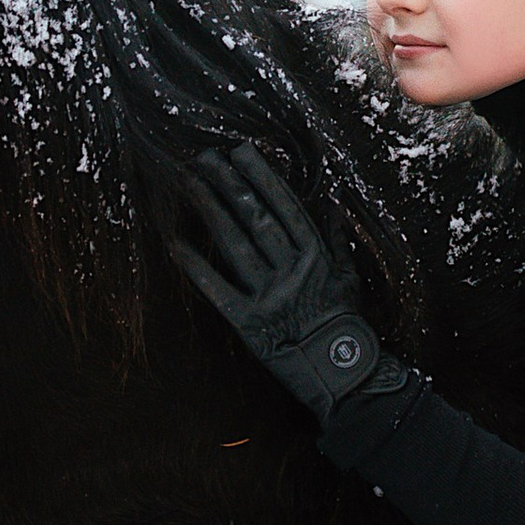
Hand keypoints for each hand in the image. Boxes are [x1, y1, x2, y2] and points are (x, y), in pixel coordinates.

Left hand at [171, 145, 399, 425]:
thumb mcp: (349, 275)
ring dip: (209, 209)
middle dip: (229, 183)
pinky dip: (196, 265)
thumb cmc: (345, 321)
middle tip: (205, 156)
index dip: (260, 176)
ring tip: (189, 181)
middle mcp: (291, 270)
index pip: (284, 205)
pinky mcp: (248, 321)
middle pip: (255, 217)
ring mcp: (269, 294)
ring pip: (234, 243)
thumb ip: (338, 236)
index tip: (240, 151)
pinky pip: (217, 288)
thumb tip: (333, 198)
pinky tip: (175, 241)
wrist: (341, 373)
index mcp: (316, 254)